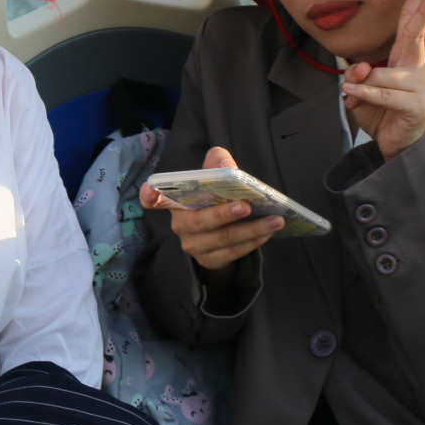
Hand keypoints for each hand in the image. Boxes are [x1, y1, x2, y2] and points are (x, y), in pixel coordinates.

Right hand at [139, 147, 282, 270]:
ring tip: (274, 220)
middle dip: (224, 214)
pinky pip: (234, 253)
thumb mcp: (213, 178)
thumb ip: (217, 163)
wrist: (218, 233)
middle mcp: (180, 225)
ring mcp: (194, 246)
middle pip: (200, 222)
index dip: (150, 195)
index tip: (149, 189)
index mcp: (175, 202)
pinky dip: (253, 242)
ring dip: (251, 230)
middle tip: (247, 206)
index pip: (154, 199)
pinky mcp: (210, 260)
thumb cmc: (213, 199)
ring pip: (223, 239)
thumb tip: (226, 164)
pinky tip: (268, 232)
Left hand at [341, 0, 424, 159]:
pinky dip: (364, 93)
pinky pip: (384, 93)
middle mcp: (416, 68)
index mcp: (405, 59)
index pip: (410, 24)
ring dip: (362, 85)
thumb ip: (359, 73)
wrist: (395, 145)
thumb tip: (363, 67)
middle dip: (424, 8)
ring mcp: (419, 86)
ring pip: (383, 74)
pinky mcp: (416, 105)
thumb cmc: (380, 112)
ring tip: (355, 94)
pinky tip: (352, 94)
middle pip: (417, 33)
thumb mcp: (362, 88)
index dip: (417, 0)